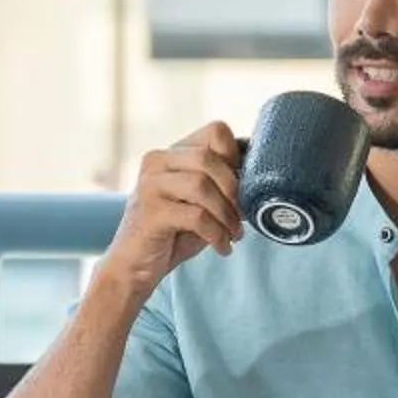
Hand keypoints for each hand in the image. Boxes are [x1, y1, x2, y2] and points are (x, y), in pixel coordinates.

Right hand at [93, 121, 242, 303]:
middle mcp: (157, 162)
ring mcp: (150, 185)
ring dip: (227, 214)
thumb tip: (262, 173)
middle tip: (243, 216)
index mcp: (172, 153)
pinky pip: (196, 216)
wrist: (135, 265)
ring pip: (202, 185)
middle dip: (234, 189)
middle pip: (209, 158)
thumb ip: (222, 184)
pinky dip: (216, 234)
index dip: (237, 156)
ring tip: (234, 234)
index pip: (215, 131)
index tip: (245, 185)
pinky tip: (222, 247)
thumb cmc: (174, 232)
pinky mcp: (151, 212)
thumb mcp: (201, 202)